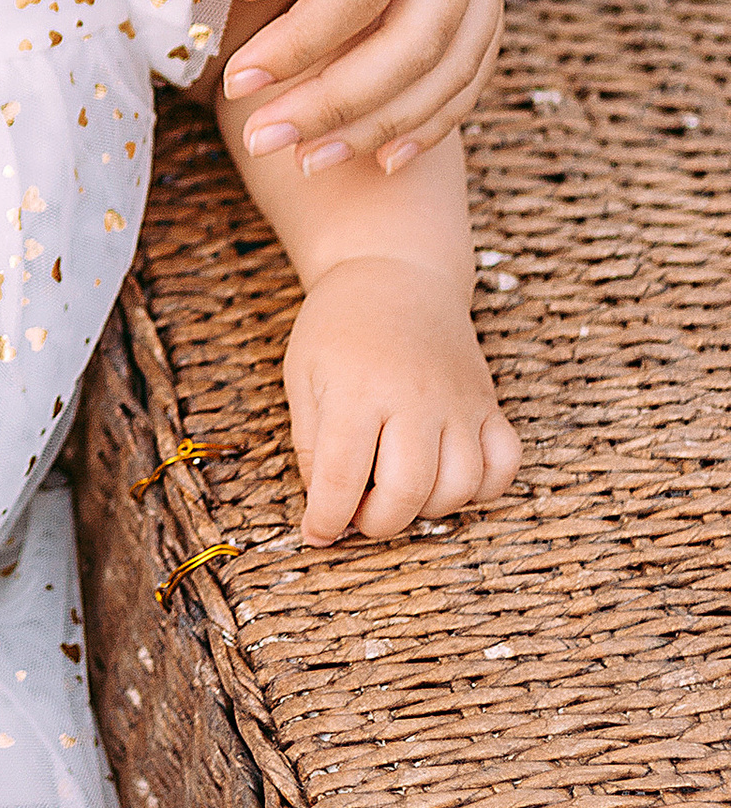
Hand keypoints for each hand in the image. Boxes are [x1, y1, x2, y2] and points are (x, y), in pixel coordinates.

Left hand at [216, 0, 508, 177]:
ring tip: (311, 158)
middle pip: (421, 33)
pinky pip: (480, 46)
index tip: (237, 82)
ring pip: (461, 53)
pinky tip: (384, 147)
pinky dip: (439, 104)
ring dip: (389, 118)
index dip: (301, 44)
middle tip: (267, 140)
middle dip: (342, 101)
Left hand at [284, 254, 520, 541]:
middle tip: (358, 515)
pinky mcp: (487, 402)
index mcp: (357, 390)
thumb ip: (311, 444)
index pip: (342, 477)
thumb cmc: (339, 327)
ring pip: (459, 486)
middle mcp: (414, 398)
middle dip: (377, 523)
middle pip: (407, 492)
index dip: (326, 519)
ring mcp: (458, 400)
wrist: (396, 273)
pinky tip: (446, 479)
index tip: (316, 533)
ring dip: (427, 509)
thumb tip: (325, 507)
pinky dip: (482, 487)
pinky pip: (504, 464)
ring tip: (398, 492)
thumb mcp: (303, 377)